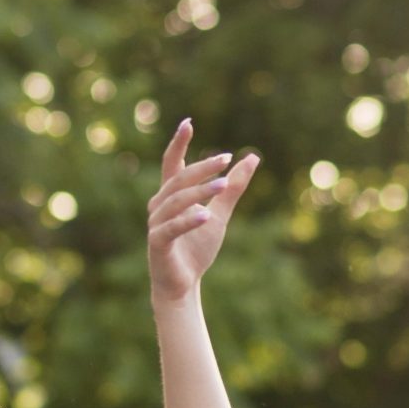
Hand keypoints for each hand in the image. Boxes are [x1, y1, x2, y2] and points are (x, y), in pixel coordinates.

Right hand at [148, 119, 258, 304]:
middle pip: (178, 179)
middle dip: (201, 168)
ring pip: (176, 201)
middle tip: (226, 158)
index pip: (172, 164)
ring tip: (224, 184)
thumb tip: (252, 157)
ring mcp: (156, 224)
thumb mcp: (220, 214)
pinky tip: (206, 215)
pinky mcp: (157, 243)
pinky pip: (171, 228)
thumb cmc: (196, 248)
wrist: (183, 285)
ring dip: (199, 192)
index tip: (188, 123)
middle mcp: (159, 206)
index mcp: (171, 197)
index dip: (178, 144)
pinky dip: (187, 220)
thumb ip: (233, 188)